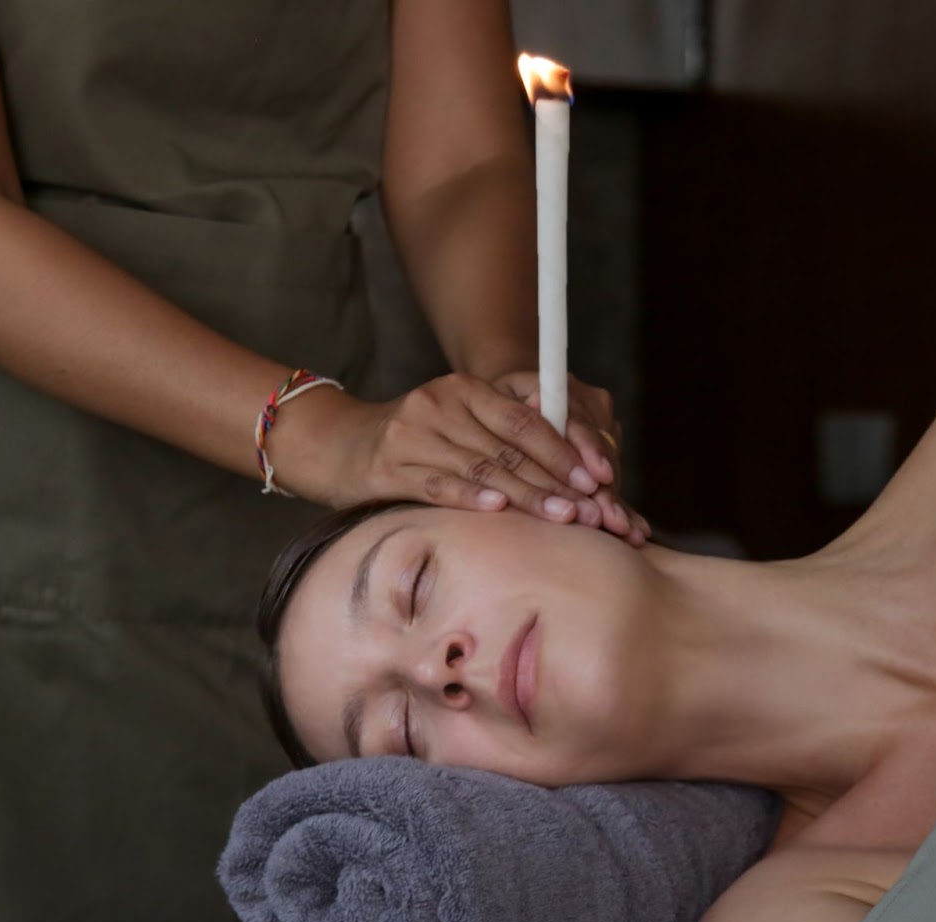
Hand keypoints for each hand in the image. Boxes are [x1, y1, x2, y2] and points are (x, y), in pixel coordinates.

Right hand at [269, 372, 607, 526]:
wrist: (335, 444)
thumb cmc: (412, 443)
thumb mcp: (457, 424)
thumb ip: (502, 439)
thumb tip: (573, 473)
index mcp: (465, 389)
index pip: (526, 419)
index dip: (565, 449)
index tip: (599, 477)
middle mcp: (441, 403)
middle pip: (510, 446)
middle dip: (556, 480)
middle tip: (593, 507)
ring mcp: (414, 434)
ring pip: (482, 467)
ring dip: (527, 495)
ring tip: (562, 516)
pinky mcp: (389, 466)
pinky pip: (438, 484)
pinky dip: (470, 497)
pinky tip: (497, 509)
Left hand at [491, 371, 649, 546]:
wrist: (514, 405)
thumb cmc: (496, 413)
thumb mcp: (497, 410)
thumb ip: (516, 414)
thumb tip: (535, 405)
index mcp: (561, 386)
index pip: (578, 419)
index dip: (589, 450)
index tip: (598, 478)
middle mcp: (590, 402)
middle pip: (601, 450)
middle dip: (604, 489)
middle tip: (611, 520)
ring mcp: (604, 425)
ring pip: (610, 468)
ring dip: (614, 502)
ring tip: (626, 533)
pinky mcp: (609, 448)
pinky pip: (613, 480)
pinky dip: (621, 507)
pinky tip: (637, 531)